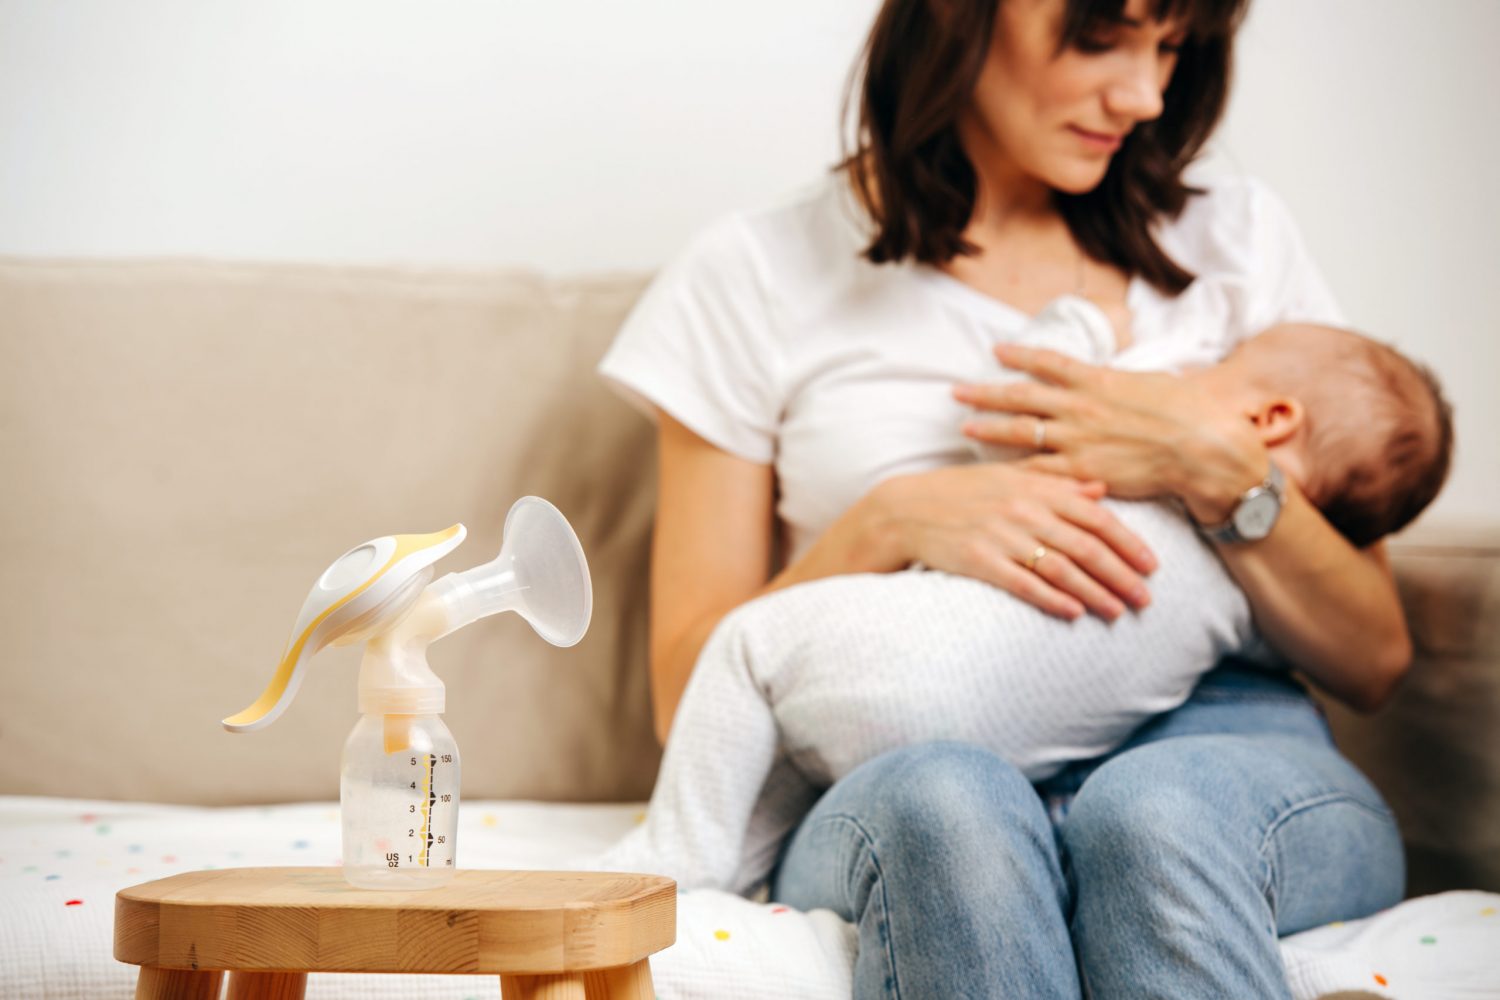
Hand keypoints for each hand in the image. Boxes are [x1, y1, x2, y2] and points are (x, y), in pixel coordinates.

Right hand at [866, 462, 1156, 621]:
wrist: (905, 509)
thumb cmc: (961, 492)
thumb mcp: (1010, 478)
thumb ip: (1057, 484)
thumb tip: (1101, 490)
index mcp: (1036, 487)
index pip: (1095, 516)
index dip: (1127, 542)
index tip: (1151, 565)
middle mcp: (1023, 510)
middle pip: (1085, 546)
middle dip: (1120, 575)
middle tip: (1145, 598)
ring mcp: (1001, 536)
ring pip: (1060, 568)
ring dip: (1094, 593)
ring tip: (1116, 612)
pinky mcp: (979, 560)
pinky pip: (1023, 583)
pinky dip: (1051, 599)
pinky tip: (1073, 613)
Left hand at [953, 343, 1265, 523]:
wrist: (1203, 448)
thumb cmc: (1189, 412)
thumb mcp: (1152, 382)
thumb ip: (1123, 382)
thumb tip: (1115, 378)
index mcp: (1097, 380)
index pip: (1048, 362)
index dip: (1019, 355)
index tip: (996, 349)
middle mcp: (1080, 407)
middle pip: (1020, 396)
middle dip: (985, 392)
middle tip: (956, 391)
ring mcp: (1078, 440)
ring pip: (1021, 431)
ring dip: (989, 427)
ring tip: (964, 426)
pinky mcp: (1082, 471)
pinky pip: (1040, 471)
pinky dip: (1015, 470)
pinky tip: (994, 472)